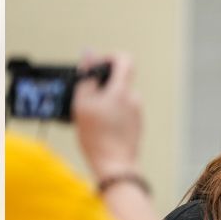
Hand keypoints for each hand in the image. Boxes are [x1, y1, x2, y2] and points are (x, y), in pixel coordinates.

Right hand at [72, 51, 140, 180]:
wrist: (115, 165)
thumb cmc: (98, 137)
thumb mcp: (83, 104)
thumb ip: (87, 77)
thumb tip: (89, 54)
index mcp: (122, 90)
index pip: (124, 59)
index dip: (109, 57)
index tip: (95, 67)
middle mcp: (134, 98)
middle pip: (119, 79)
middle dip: (101, 84)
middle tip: (86, 98)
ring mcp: (137, 112)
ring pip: (119, 97)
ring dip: (105, 100)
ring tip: (91, 116)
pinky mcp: (136, 124)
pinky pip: (123, 110)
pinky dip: (111, 113)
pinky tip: (100, 126)